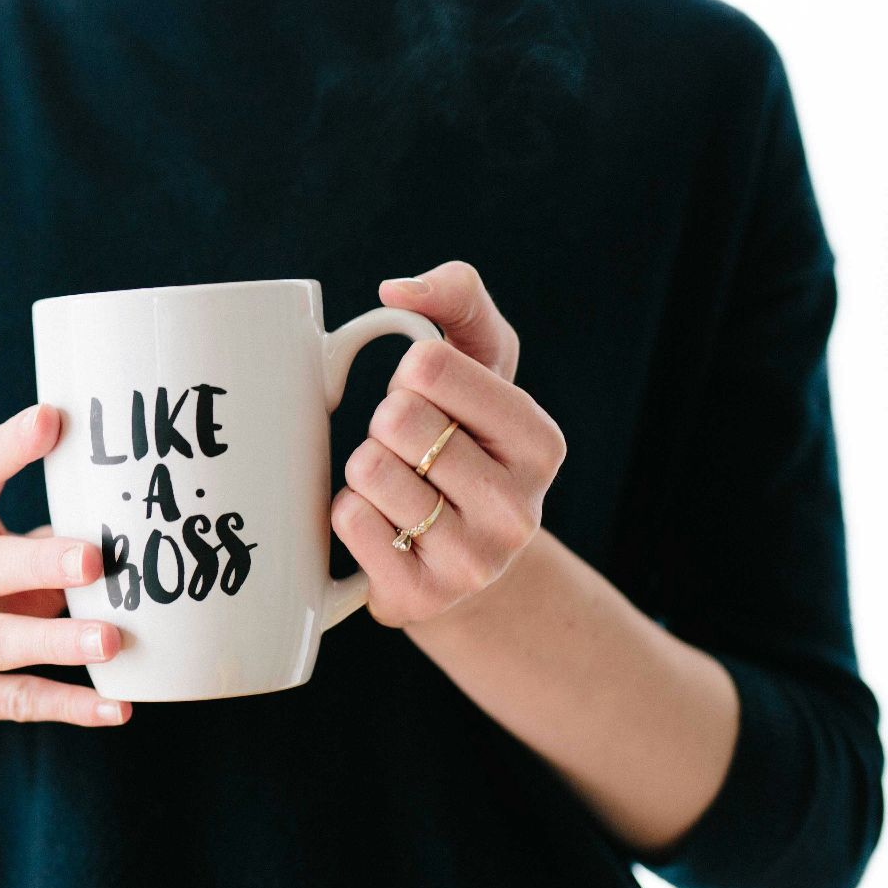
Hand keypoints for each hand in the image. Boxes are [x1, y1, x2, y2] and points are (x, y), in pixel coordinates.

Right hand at [0, 403, 132, 741]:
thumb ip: (40, 529)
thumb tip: (133, 506)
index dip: (7, 448)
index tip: (53, 420)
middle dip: (37, 563)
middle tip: (94, 559)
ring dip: (55, 640)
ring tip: (112, 640)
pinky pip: (10, 701)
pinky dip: (67, 705)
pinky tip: (117, 707)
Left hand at [330, 261, 566, 628]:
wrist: (460, 560)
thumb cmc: (464, 441)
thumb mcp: (479, 362)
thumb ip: (457, 298)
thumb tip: (397, 290)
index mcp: (540, 442)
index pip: (428, 366)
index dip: (409, 375)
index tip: (429, 400)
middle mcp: (519, 508)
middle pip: (395, 419)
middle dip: (385, 425)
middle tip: (409, 451)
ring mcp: (474, 562)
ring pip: (368, 470)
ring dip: (365, 471)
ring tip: (398, 490)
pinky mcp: (421, 598)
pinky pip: (348, 521)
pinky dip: (347, 512)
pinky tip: (382, 527)